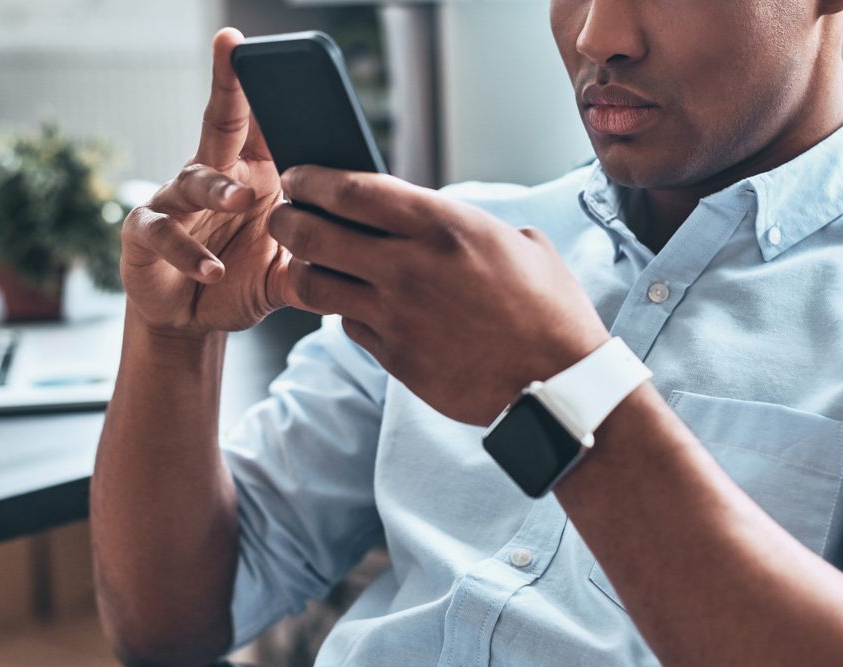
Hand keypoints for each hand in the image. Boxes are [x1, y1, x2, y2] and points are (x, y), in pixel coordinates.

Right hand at [120, 28, 293, 334]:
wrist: (193, 321)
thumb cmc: (241, 281)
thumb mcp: (286, 274)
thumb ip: (314, 263)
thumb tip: (358, 257)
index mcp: (250, 175)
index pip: (262, 125)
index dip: (269, 92)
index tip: (283, 57)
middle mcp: (212, 177)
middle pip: (221, 120)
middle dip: (228, 84)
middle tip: (233, 48)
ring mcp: (176, 202)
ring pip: (194, 179)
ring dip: (219, 187)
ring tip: (243, 201)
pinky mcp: (145, 233)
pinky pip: (163, 231)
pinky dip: (188, 251)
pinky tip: (212, 269)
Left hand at [270, 167, 610, 425]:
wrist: (558, 383)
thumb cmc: (549, 310)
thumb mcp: (519, 245)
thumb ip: (467, 228)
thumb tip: (436, 226)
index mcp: (443, 227)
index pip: (352, 190)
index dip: (313, 179)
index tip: (299, 176)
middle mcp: (409, 268)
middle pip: (313, 234)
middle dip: (286, 220)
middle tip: (284, 217)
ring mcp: (397, 317)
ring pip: (313, 286)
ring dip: (305, 270)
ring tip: (312, 266)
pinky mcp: (396, 359)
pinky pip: (349, 327)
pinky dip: (347, 314)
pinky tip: (361, 309)